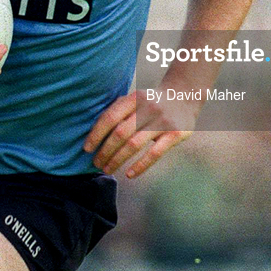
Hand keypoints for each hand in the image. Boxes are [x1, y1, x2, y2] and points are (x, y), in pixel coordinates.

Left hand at [83, 90, 197, 178]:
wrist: (184, 96)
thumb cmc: (150, 103)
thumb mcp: (134, 99)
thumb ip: (117, 112)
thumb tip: (92, 135)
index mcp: (134, 98)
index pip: (110, 117)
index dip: (96, 134)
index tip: (87, 149)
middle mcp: (148, 108)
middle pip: (120, 133)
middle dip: (105, 151)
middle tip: (96, 164)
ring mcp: (162, 121)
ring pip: (134, 144)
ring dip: (117, 160)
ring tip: (107, 169)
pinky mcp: (175, 134)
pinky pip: (154, 153)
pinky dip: (140, 166)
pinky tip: (129, 174)